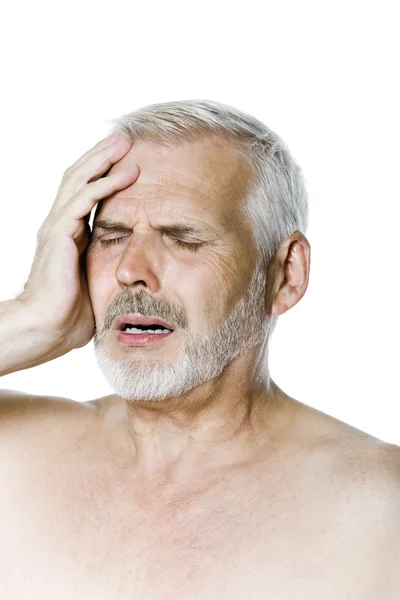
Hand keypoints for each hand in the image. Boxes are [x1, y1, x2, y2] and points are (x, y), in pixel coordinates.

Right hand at [18, 133, 138, 354]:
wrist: (46, 329)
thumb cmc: (70, 314)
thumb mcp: (96, 282)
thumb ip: (108, 267)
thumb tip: (133, 271)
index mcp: (69, 234)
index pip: (84, 192)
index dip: (102, 173)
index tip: (126, 160)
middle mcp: (60, 224)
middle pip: (79, 177)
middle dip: (102, 156)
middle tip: (126, 138)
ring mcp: (57, 227)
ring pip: (79, 180)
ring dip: (103, 159)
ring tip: (126, 142)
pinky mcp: (59, 234)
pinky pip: (84, 200)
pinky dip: (106, 184)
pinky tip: (127, 174)